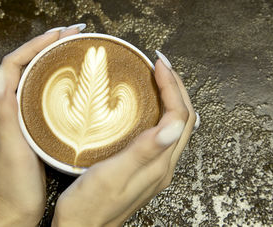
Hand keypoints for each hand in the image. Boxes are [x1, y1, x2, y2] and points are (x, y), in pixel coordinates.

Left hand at [0, 24, 85, 226]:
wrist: (15, 207)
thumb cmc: (13, 181)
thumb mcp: (11, 146)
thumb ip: (4, 111)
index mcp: (2, 105)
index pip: (15, 61)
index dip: (36, 43)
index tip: (60, 33)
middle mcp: (10, 105)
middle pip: (28, 64)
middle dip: (49, 44)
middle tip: (74, 34)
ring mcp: (23, 114)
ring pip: (38, 76)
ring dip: (55, 58)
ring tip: (76, 48)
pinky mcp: (35, 124)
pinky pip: (46, 92)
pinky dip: (60, 79)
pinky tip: (76, 82)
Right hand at [52, 54, 195, 226]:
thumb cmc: (90, 207)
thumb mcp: (114, 175)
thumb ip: (145, 151)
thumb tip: (176, 123)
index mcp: (159, 164)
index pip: (179, 116)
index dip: (172, 86)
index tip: (158, 64)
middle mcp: (161, 165)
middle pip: (182, 118)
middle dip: (175, 87)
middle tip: (160, 65)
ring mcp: (153, 168)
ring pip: (173, 125)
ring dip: (169, 98)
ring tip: (155, 79)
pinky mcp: (142, 169)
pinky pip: (160, 134)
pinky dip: (157, 113)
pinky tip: (142, 108)